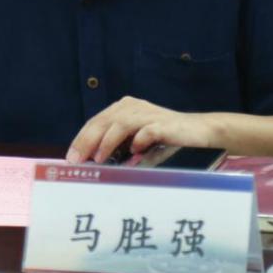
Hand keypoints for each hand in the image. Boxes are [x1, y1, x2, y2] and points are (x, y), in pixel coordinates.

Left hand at [65, 96, 216, 163]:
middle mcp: (134, 107)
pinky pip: (148, 130)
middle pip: (105, 120)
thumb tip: (96, 165)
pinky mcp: (165, 123)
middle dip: (88, 140)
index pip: (96, 121)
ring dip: (108, 142)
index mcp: (125, 108)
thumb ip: (120, 150)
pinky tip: (133, 152)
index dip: (82, 138)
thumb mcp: (139, 143)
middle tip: (77, 159)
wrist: (201, 131)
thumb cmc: (166, 139)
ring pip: (122, 123)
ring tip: (99, 159)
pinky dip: (139, 141)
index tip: (71, 158)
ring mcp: (150, 114)